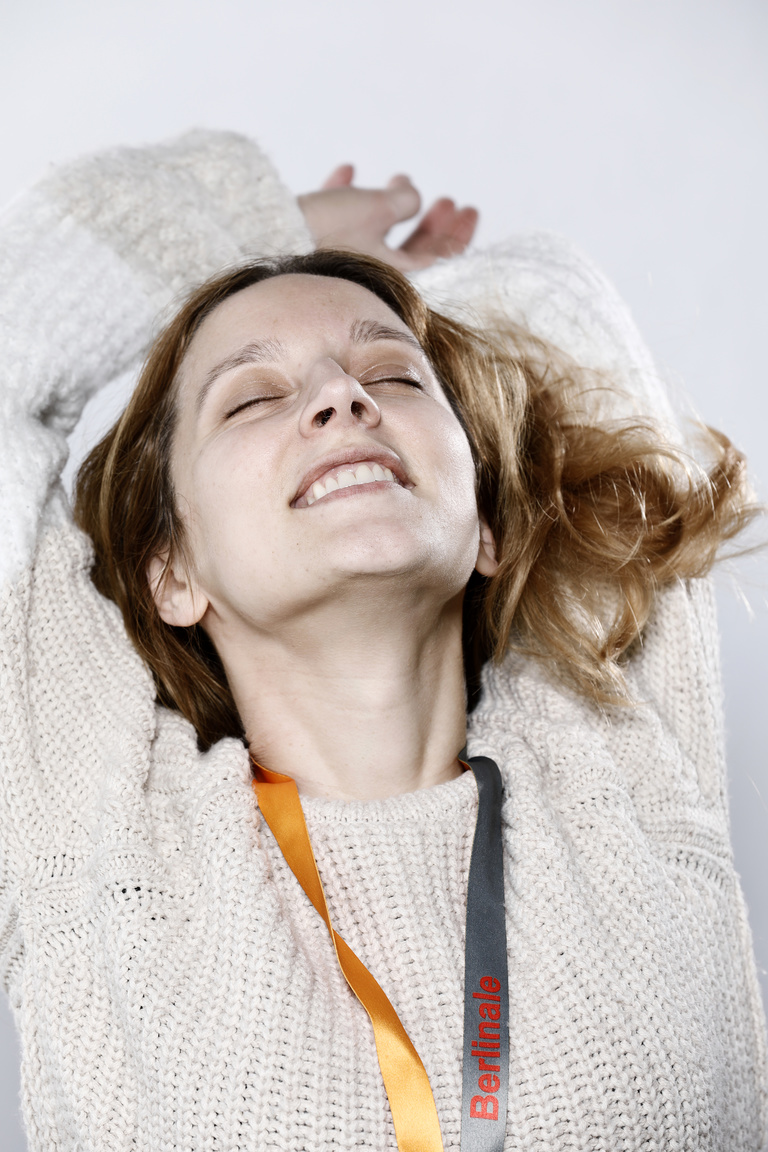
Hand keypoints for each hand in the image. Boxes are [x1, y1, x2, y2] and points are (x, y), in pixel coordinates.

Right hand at [297, 164, 478, 273]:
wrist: (263, 244)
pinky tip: (347, 171)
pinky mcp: (315, 249)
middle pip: (414, 248)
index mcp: (394, 273)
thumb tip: (413, 198)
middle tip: (447, 201)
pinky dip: (347, 196)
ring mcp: (343, 261)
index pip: (440, 257)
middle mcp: (371, 273)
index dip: (457, 232)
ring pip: (379, 232)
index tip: (468, 208)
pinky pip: (339, 220)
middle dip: (432, 221)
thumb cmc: (325, 232)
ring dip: (391, 204)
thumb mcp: (376, 209)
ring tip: (401, 178)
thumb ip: (404, 201)